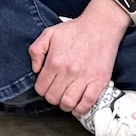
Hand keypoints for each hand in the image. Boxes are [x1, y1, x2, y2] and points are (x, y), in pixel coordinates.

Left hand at [30, 0, 129, 117]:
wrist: (100, 26)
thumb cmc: (74, 30)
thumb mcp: (49, 33)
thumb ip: (36, 50)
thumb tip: (35, 69)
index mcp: (54, 61)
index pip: (41, 88)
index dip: (41, 89)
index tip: (46, 86)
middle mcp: (68, 71)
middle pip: (53, 98)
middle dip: (52, 98)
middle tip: (56, 93)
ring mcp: (85, 78)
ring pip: (69, 103)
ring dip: (65, 105)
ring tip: (66, 100)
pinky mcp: (99, 81)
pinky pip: (88, 103)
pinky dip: (81, 109)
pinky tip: (78, 106)